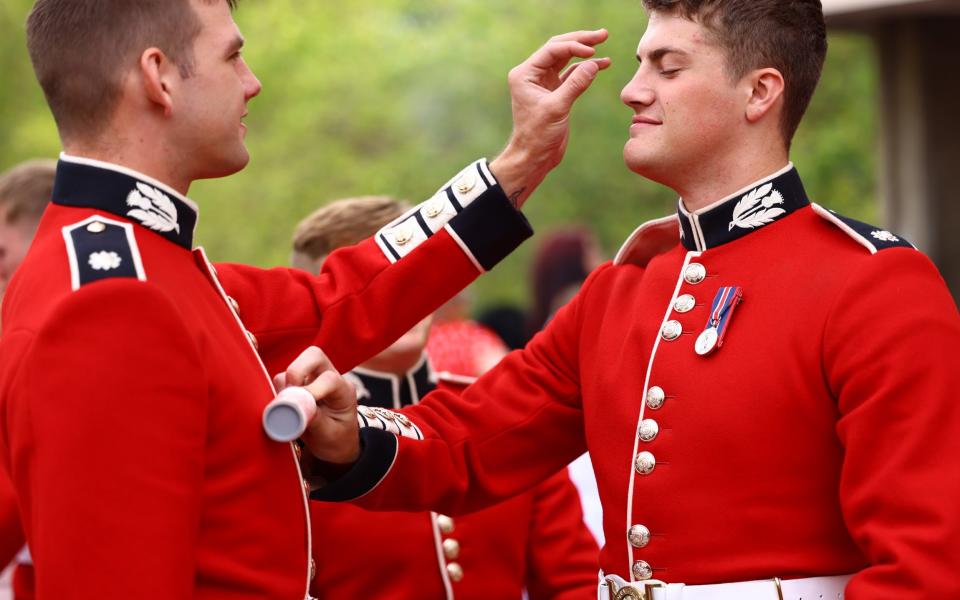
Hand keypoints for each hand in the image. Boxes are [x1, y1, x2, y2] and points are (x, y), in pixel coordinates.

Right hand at [274, 346, 359, 463]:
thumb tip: (296, 410)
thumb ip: (315, 421)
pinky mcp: (299, 384)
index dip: (312, 389)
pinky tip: (284, 409)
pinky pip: (282, 379)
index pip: (330, 379)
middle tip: (289, 394)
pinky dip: (278, 390)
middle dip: (296, 370)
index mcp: (344, 391)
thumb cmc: (337, 440)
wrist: (335, 445)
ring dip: (285, 385)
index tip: (299, 408)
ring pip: (295, 366)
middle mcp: (330, 378)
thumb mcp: (330, 435)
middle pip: (314, 355)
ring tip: (287, 410)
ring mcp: (313, 379)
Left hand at [489, 29, 610, 207]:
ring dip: (585, 53)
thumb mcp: (557, 108)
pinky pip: (571, 75)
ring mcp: (543, 83)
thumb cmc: (538, 135)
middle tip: (602, 34)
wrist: (534, 157)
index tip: (592, 51)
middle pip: (559, 49)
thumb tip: (594, 63)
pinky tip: (601, 64)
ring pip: (566, 60)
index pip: (552, 50)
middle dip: (581, 41)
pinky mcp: (554, 93)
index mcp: (525, 74)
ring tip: (604, 44)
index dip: (573, 46)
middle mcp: (532, 75)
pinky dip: (585, 69)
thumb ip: (575, 84)